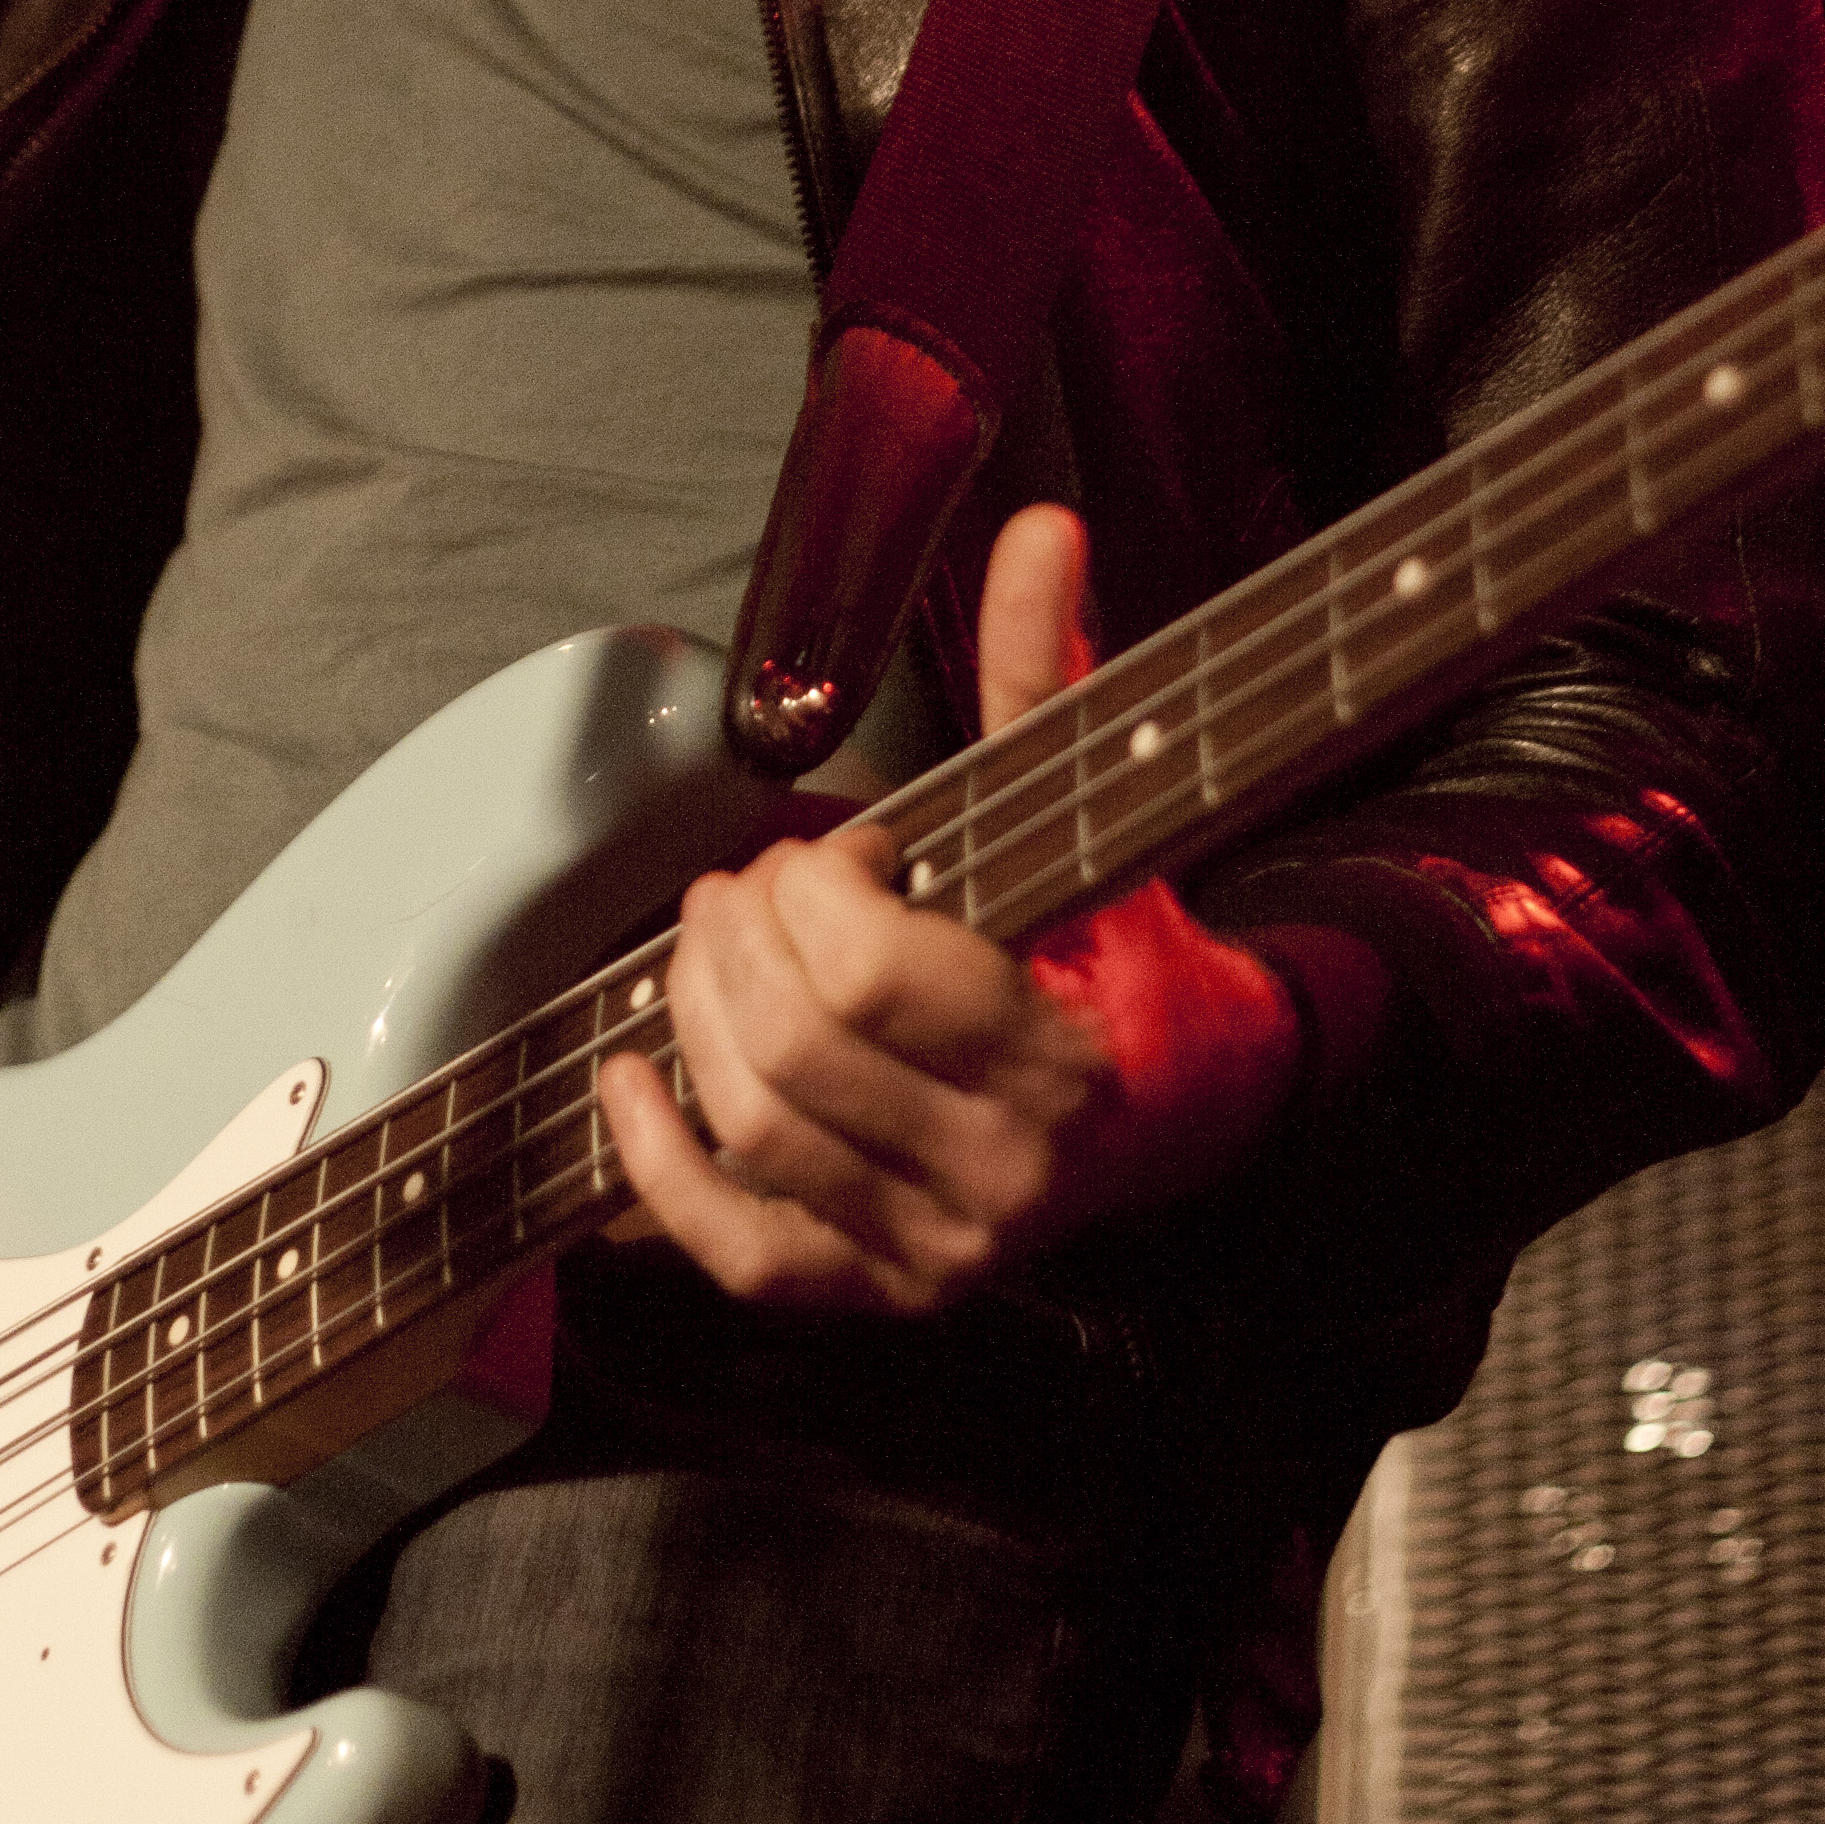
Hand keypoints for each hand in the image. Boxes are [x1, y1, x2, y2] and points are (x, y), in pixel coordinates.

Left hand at [598, 507, 1303, 1312]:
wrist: (1193, 1113)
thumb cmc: (1125, 955)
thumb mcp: (1098, 814)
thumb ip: (1048, 675)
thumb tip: (1036, 535)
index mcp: (1059, 1052)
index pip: (877, 973)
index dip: (820, 889)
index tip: (840, 851)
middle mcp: (1002, 1168)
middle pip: (797, 1051)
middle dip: (740, 941)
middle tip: (748, 885)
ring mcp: (940, 1245)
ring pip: (758, 1134)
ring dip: (696, 1020)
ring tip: (707, 950)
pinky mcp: (882, 1288)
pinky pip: (740, 1249)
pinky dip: (659, 1170)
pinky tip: (631, 1080)